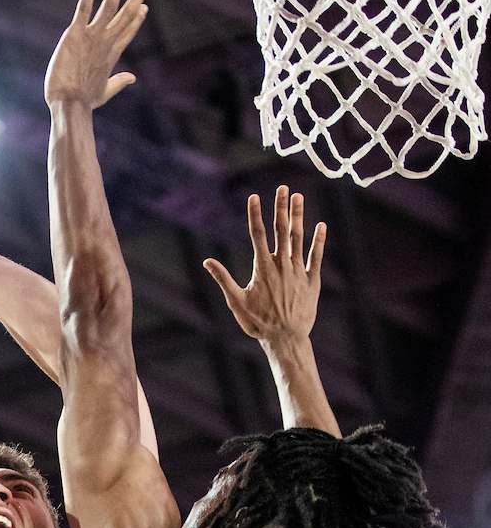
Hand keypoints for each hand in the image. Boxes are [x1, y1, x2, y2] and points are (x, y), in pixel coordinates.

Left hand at [45, 0, 149, 109]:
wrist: (69, 103)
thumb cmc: (84, 101)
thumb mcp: (105, 92)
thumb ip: (119, 81)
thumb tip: (133, 77)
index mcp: (112, 55)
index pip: (128, 31)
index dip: (137, 18)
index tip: (144, 6)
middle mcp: (105, 42)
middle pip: (125, 16)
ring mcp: (92, 36)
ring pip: (109, 8)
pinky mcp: (75, 34)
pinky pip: (84, 9)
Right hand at [204, 187, 325, 346]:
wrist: (285, 339)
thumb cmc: (258, 323)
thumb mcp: (236, 302)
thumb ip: (223, 278)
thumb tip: (207, 261)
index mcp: (262, 268)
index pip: (257, 234)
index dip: (255, 214)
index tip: (254, 196)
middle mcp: (282, 265)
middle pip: (280, 230)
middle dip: (280, 207)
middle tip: (283, 188)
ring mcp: (299, 272)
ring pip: (299, 238)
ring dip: (298, 216)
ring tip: (299, 197)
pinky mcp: (312, 281)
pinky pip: (316, 257)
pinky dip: (319, 241)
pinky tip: (321, 225)